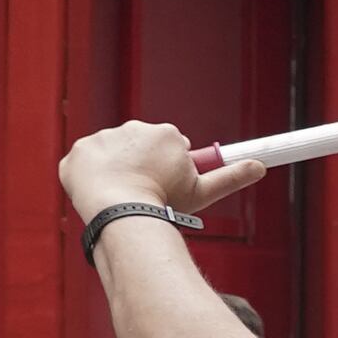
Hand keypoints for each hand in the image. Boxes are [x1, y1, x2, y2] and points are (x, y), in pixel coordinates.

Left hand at [59, 122, 267, 226]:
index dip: (168, 165)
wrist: (121, 210)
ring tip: (122, 196)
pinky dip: (90, 177)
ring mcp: (102, 139)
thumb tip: (260, 167)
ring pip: (111, 155)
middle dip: (141, 165)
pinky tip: (99, 192)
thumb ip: (231, 176)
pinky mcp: (78, 152)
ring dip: (116, 170)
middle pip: (138, 147)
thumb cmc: (163, 202)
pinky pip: (84, 163)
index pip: (168, 144)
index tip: (165, 181)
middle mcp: (132, 128)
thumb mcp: (202, 191)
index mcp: (164, 132)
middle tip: (145, 191)